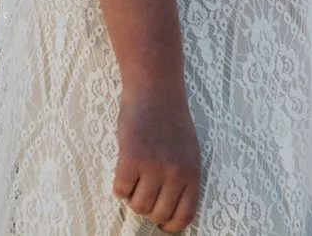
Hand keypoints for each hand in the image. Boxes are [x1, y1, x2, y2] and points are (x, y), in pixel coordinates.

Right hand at [114, 83, 201, 231]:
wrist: (155, 89)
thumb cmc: (171, 121)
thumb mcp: (188, 151)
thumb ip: (182, 179)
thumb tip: (170, 213)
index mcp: (192, 171)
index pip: (185, 215)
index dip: (170, 225)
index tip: (161, 223)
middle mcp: (176, 172)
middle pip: (157, 214)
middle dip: (147, 208)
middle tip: (143, 191)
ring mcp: (153, 166)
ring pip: (138, 205)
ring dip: (132, 196)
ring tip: (135, 177)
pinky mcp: (131, 158)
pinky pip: (120, 190)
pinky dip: (119, 185)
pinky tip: (124, 168)